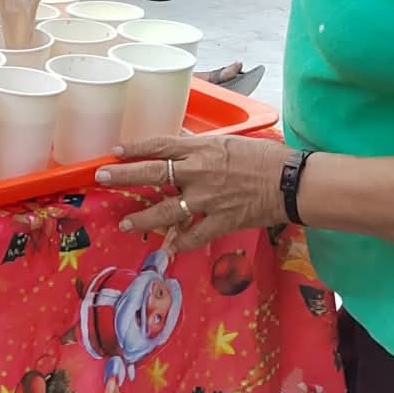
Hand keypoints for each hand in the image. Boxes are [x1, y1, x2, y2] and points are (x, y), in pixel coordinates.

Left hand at [95, 134, 292, 252]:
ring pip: (167, 210)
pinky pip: (195, 235)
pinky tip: (168, 250)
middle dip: (124, 176)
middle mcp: (199, 173)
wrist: (292, 181)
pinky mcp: (221, 221)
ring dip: (144, 219)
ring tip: (126, 224)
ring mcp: (208, 199)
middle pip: (153, 173)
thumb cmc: (266, 157)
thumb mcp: (230, 143)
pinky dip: (181, 243)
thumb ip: (202, 147)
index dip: (135, 148)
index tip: (116, 151)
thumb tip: (182, 143)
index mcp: (202, 150)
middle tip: (101, 177)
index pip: (160, 145)